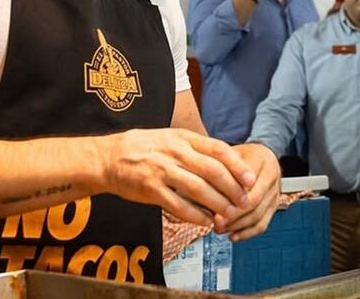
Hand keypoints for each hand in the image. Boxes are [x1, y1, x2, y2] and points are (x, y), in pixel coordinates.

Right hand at [100, 128, 255, 226]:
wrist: (109, 157)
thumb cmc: (144, 147)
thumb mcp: (171, 137)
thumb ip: (195, 148)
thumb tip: (224, 163)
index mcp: (183, 138)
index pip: (218, 149)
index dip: (238, 165)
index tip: (251, 179)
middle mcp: (175, 152)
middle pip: (213, 171)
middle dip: (233, 189)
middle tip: (244, 201)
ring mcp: (163, 171)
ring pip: (199, 189)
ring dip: (217, 204)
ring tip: (229, 215)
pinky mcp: (151, 190)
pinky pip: (178, 206)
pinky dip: (195, 216)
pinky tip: (205, 221)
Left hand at [216, 143, 280, 240]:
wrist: (260, 155)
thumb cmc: (241, 155)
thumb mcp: (229, 154)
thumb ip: (220, 169)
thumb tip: (203, 189)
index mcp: (261, 160)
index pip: (248, 184)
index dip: (231, 198)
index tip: (215, 208)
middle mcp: (272, 176)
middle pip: (254, 202)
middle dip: (234, 216)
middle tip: (217, 222)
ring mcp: (275, 192)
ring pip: (258, 216)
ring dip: (238, 226)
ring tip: (220, 228)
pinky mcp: (273, 206)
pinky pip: (263, 224)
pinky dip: (247, 233)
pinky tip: (233, 235)